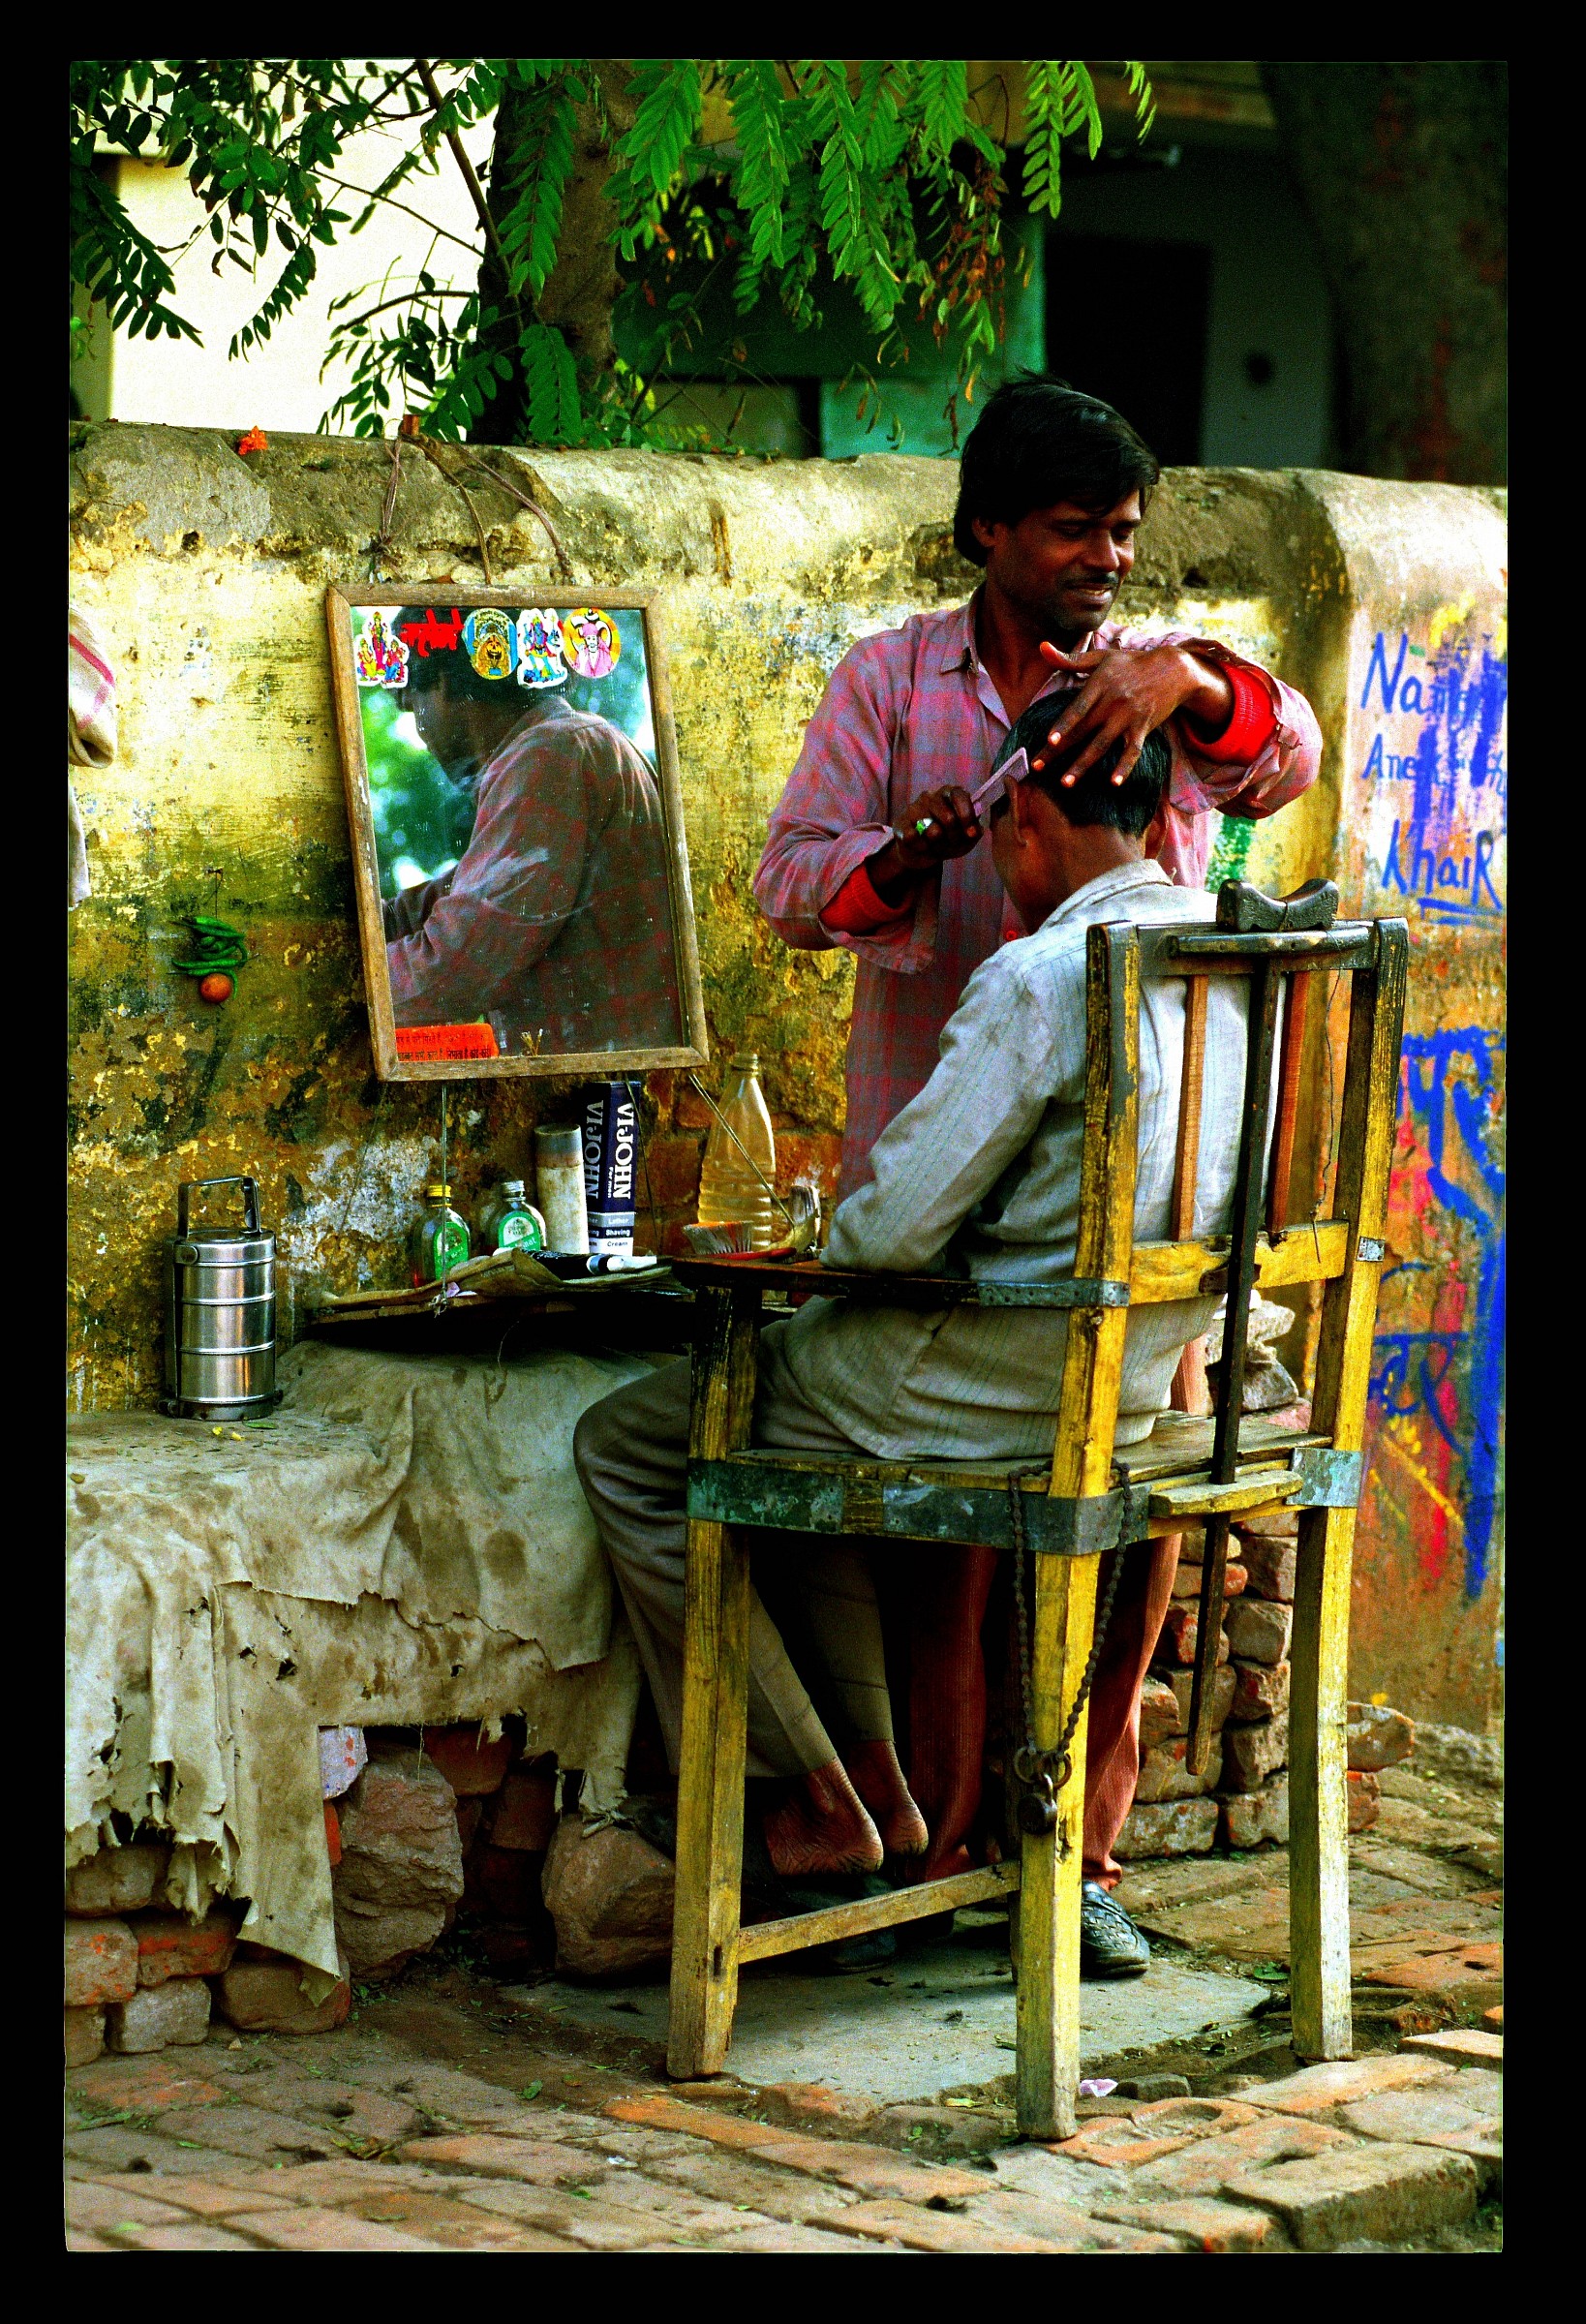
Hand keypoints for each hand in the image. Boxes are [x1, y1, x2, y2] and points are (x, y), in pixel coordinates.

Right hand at [867, 784, 983, 899]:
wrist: (923, 854)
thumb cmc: (949, 840)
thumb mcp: (967, 838)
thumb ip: (975, 831)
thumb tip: (972, 831)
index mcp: (949, 794)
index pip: (959, 795)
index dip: (966, 814)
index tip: (970, 832)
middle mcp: (930, 796)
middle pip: (948, 818)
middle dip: (954, 837)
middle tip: (952, 842)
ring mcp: (913, 808)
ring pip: (933, 832)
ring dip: (939, 845)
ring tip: (936, 845)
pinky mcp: (900, 823)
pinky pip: (915, 839)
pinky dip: (922, 848)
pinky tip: (922, 846)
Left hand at [1032, 640, 1233, 787]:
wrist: (1173, 668)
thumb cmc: (1131, 663)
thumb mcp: (1102, 657)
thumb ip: (1070, 659)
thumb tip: (1042, 647)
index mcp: (1099, 684)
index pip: (1078, 708)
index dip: (1064, 725)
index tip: (1049, 740)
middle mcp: (1113, 702)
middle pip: (1082, 730)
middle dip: (1058, 751)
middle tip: (1037, 767)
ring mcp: (1128, 716)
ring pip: (1102, 745)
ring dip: (1082, 765)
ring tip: (1065, 783)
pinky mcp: (1143, 727)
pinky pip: (1133, 751)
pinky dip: (1125, 767)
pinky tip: (1114, 783)